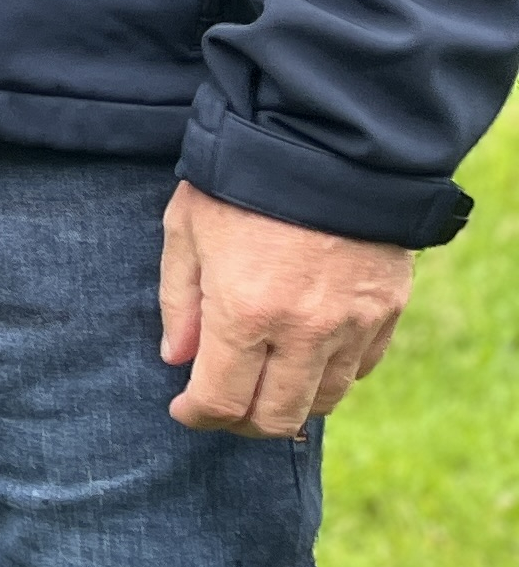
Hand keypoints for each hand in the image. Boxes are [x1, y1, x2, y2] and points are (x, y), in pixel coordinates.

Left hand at [159, 179, 414, 436]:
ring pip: (323, 400)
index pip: (222, 400)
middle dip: (241, 423)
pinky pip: (359, 369)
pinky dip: (329, 375)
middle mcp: (304, 331)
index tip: (184, 409)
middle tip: (221, 407)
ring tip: (261, 381)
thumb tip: (179, 360)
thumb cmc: (241, 181)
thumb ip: (179, 302)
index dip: (198, 415)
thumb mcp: (186, 230)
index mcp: (246, 312)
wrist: (325, 143)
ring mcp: (352, 325)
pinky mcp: (386, 312)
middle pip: (276, 417)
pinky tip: (305, 357)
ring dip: (288, 402)